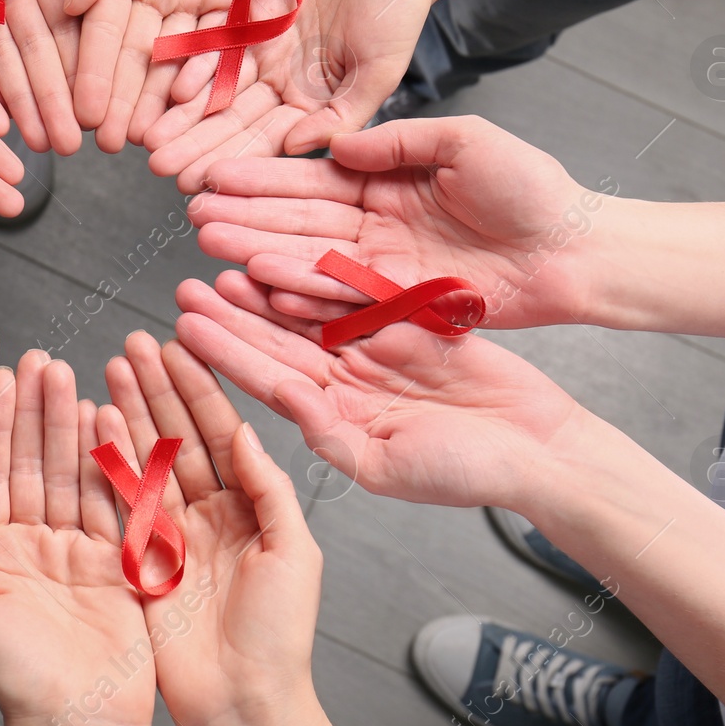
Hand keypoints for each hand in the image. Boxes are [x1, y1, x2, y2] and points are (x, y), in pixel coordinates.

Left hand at [0, 352, 154, 725]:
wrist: (79, 721)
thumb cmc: (18, 679)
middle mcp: (30, 540)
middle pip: (32, 458)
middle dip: (35, 408)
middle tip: (40, 358)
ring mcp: (73, 547)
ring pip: (70, 470)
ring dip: (70, 422)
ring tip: (71, 374)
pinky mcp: (114, 559)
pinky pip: (110, 499)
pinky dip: (110, 459)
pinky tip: (107, 421)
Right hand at [65, 0, 296, 149]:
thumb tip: (70, 5)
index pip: (102, 30)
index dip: (91, 71)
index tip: (83, 111)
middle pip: (137, 56)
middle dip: (123, 100)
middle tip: (111, 143)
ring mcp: (194, 2)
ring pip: (177, 61)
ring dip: (163, 103)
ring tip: (151, 141)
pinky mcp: (235, 4)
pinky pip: (222, 48)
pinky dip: (211, 80)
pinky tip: (200, 114)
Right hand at [99, 333, 320, 725]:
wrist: (242, 702)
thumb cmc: (279, 637)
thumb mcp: (294, 552)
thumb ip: (269, 487)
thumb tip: (246, 430)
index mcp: (251, 505)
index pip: (220, 431)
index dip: (198, 388)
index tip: (177, 346)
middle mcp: (210, 512)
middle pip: (178, 435)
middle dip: (155, 388)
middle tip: (132, 345)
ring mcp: (172, 534)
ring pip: (147, 459)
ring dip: (128, 413)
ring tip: (108, 369)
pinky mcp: (140, 559)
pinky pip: (122, 501)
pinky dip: (108, 462)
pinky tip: (96, 423)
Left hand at [143, 0, 435, 189]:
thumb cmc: (399, 7)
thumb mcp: (379, 70)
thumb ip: (339, 114)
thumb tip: (294, 148)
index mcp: (314, 102)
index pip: (266, 141)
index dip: (233, 162)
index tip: (198, 185)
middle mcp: (284, 80)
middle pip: (233, 118)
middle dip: (195, 145)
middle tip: (157, 167)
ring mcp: (264, 47)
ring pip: (216, 85)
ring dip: (183, 112)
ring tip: (149, 136)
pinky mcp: (250, 12)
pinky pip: (216, 40)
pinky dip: (193, 62)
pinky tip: (169, 85)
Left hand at [174, 273, 584, 510]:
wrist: (541, 447)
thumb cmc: (469, 473)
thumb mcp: (387, 466)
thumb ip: (329, 434)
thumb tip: (280, 402)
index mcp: (334, 419)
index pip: (266, 379)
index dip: (225, 354)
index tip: (183, 328)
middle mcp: (347, 382)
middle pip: (277, 340)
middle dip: (232, 314)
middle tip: (187, 285)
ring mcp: (377, 349)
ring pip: (311, 311)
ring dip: (270, 288)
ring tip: (226, 261)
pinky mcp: (411, 321)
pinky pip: (361, 291)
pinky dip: (328, 273)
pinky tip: (294, 252)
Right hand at [190, 116, 607, 328]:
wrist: (577, 250)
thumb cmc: (533, 187)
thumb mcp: (465, 141)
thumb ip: (399, 140)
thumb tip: (335, 142)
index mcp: (387, 179)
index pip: (311, 175)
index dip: (263, 175)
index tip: (216, 173)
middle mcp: (376, 224)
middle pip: (299, 219)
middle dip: (246, 215)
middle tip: (194, 212)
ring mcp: (384, 265)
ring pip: (310, 258)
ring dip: (259, 253)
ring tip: (211, 247)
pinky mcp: (399, 303)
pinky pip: (341, 297)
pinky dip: (302, 292)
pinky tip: (261, 284)